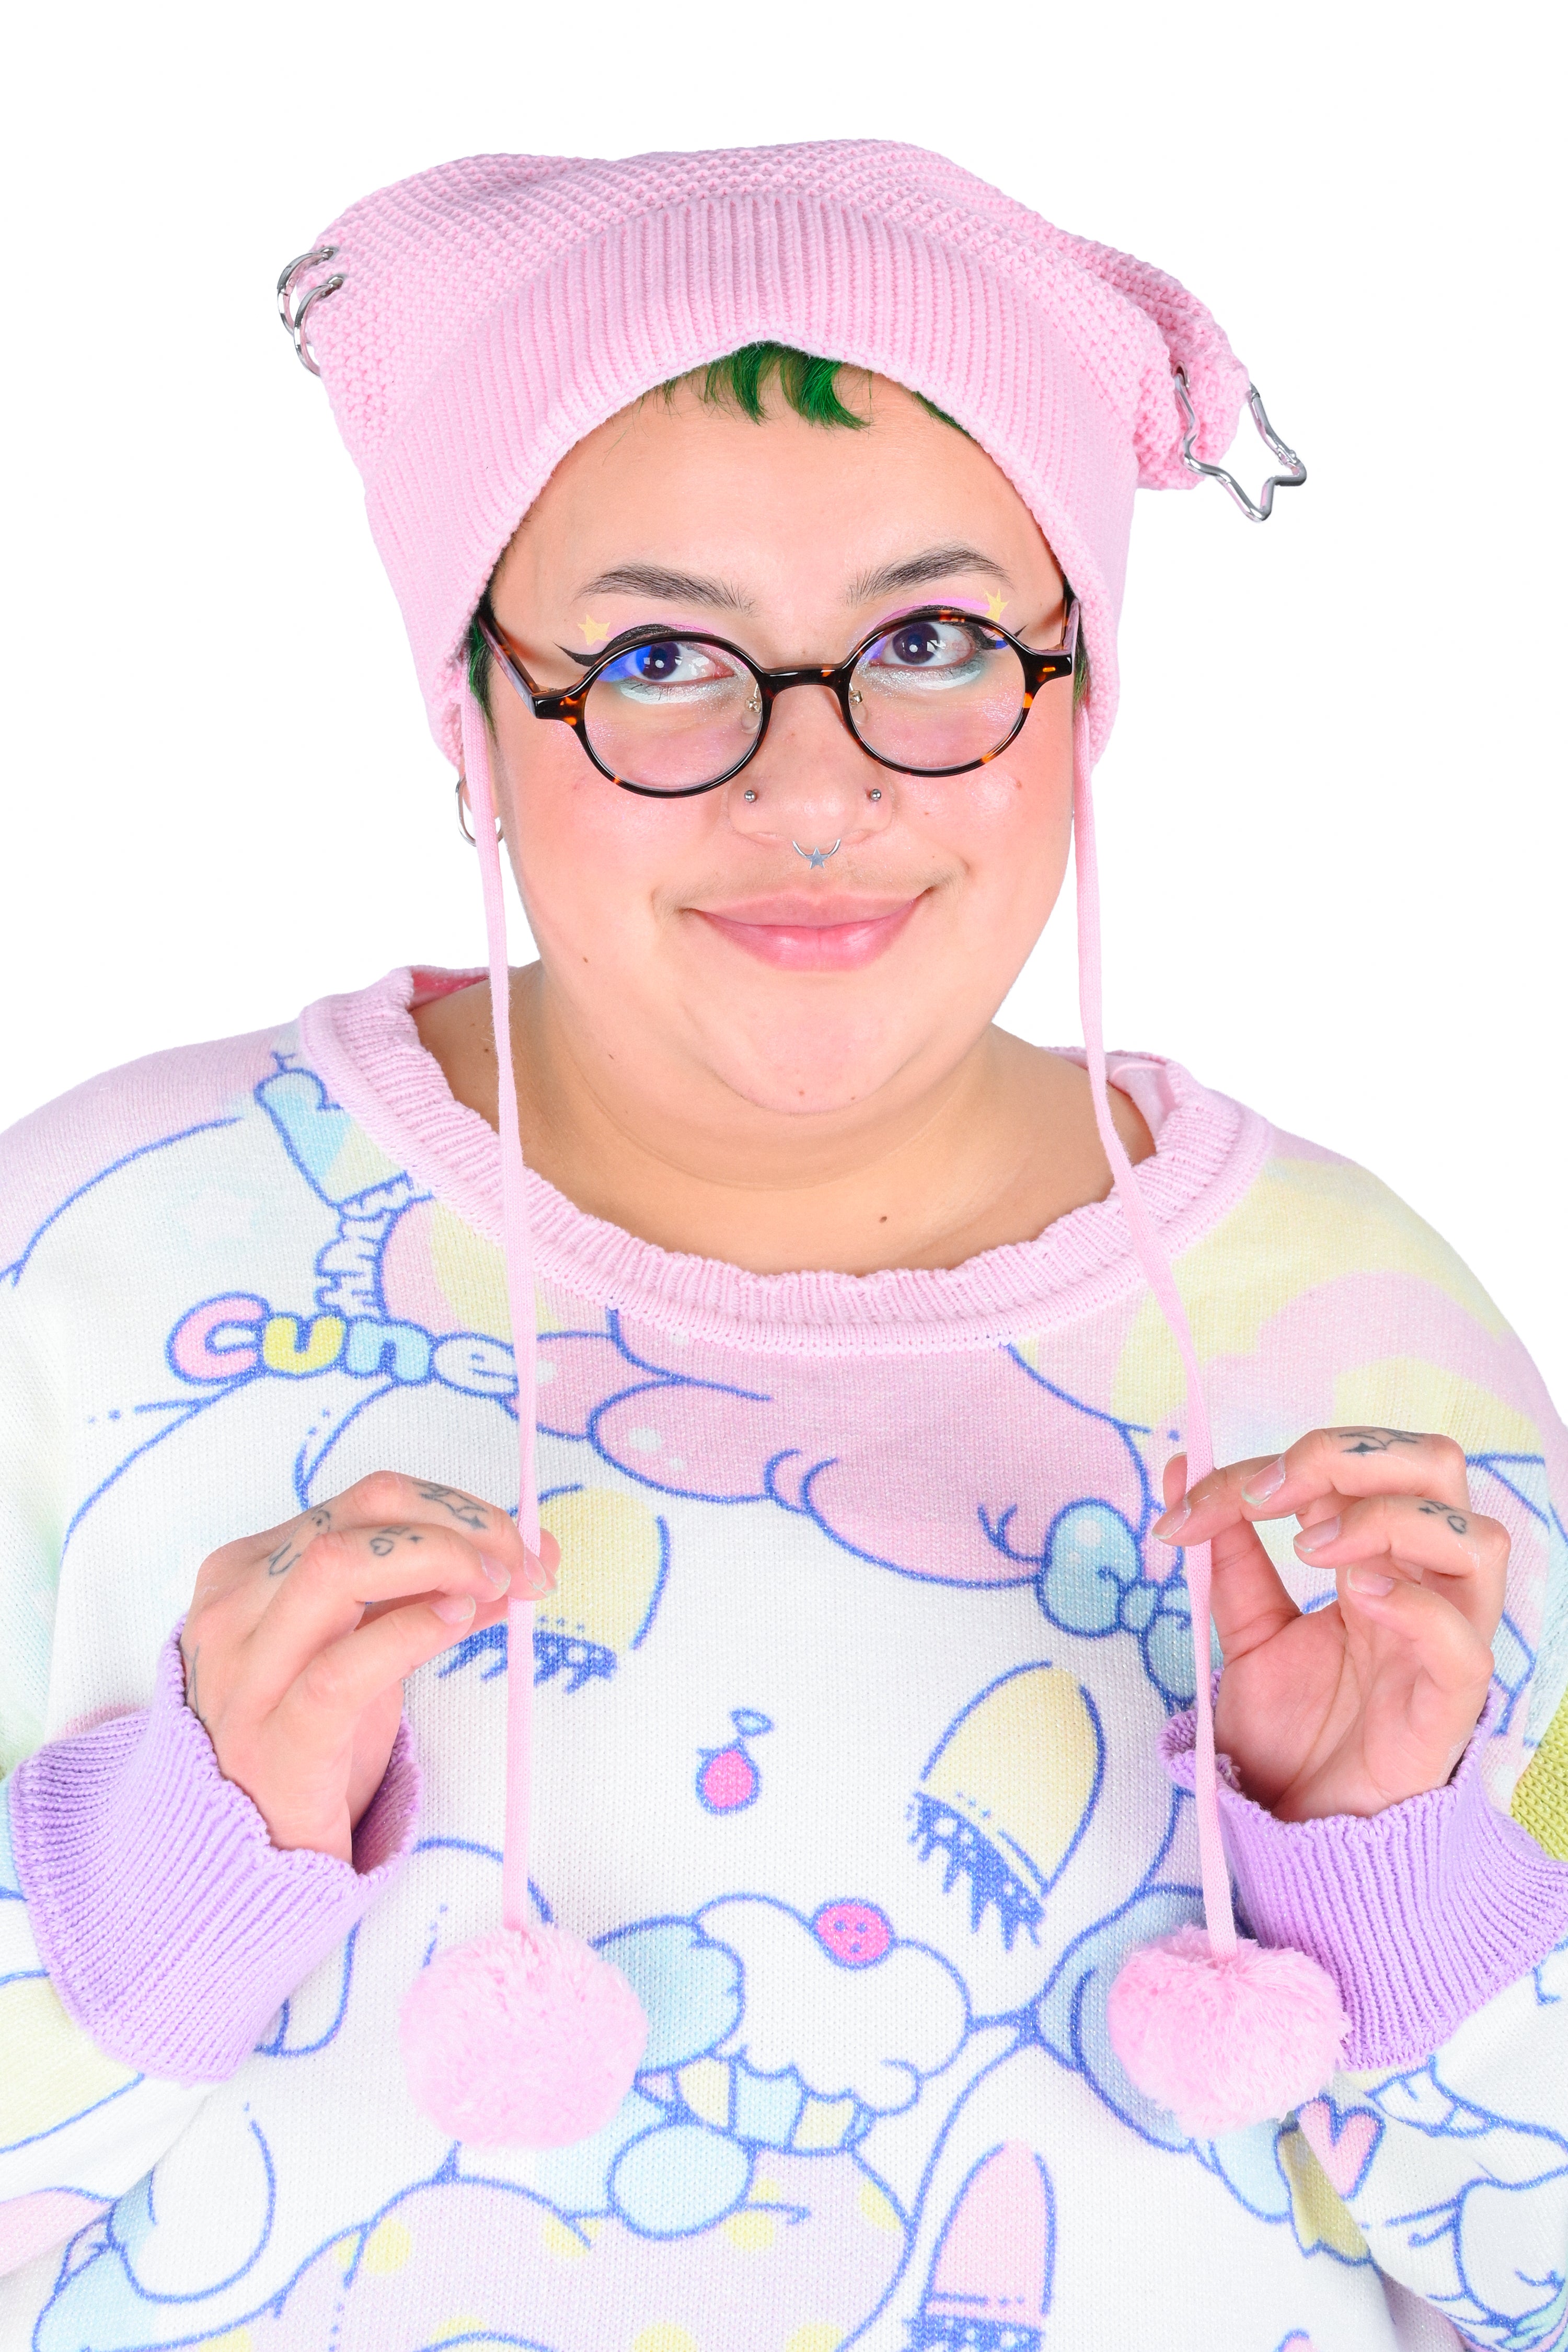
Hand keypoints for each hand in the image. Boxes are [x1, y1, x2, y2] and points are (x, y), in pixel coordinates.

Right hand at [180, 1473, 556, 1861]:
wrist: (245, 1855)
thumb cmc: (309, 1739)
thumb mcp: (367, 1649)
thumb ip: (430, 1594)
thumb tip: (529, 1554)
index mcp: (249, 1569)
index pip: (367, 1500)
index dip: (456, 1508)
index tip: (518, 1541)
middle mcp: (234, 1609)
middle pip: (358, 1518)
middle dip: (458, 1525)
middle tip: (521, 1564)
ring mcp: (246, 1675)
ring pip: (336, 1567)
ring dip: (440, 1561)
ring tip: (498, 1590)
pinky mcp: (275, 1742)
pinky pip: (341, 1669)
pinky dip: (410, 1632)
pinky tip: (458, 1623)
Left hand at [1151, 1428, 1505, 1821]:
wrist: (1297, 1827)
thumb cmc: (1289, 1729)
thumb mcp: (1243, 1627)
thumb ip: (1225, 1550)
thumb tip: (1180, 1467)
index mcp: (1375, 1555)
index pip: (1356, 1465)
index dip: (1273, 1464)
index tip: (1194, 1502)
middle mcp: (1421, 1583)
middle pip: (1437, 1466)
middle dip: (1349, 1454)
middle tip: (1271, 1497)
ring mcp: (1445, 1639)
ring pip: (1475, 1537)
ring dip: (1386, 1517)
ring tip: (1310, 1546)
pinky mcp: (1448, 1705)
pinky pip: (1464, 1640)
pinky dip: (1415, 1603)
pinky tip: (1357, 1595)